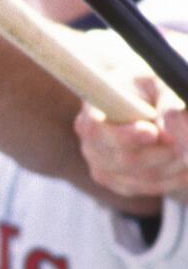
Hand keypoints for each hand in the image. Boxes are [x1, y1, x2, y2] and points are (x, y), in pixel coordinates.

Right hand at [74, 47, 187, 199]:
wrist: (145, 103)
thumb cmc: (150, 87)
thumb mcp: (159, 81)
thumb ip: (167, 98)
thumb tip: (170, 123)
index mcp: (92, 112)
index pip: (96, 130)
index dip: (125, 135)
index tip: (152, 132)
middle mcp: (91, 144)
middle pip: (126, 159)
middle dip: (166, 150)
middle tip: (187, 137)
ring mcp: (104, 168)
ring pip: (146, 177)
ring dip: (178, 162)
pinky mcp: (122, 184)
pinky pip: (154, 187)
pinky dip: (178, 175)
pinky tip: (187, 159)